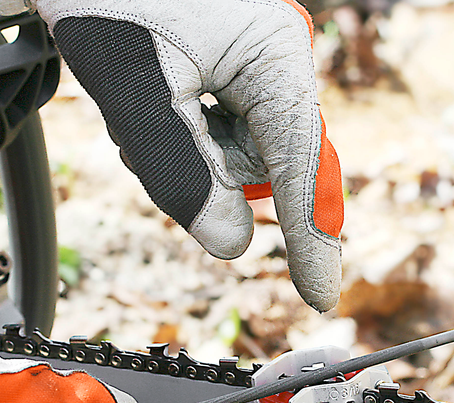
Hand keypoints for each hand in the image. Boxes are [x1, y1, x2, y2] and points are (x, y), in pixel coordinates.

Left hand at [0, 0, 343, 310]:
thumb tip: (232, 245)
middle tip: (141, 132)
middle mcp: (278, 57)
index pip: (300, 165)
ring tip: (138, 107)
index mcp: (274, 54)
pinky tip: (151, 100)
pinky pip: (221, 131)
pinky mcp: (235, 68)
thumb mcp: (134, 91)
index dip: (309, 237)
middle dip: (204, 166)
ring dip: (185, 151)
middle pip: (263, 161)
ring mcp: (258, 62)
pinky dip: (183, 133)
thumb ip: (181, 173)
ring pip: (238, 153)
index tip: (319, 297)